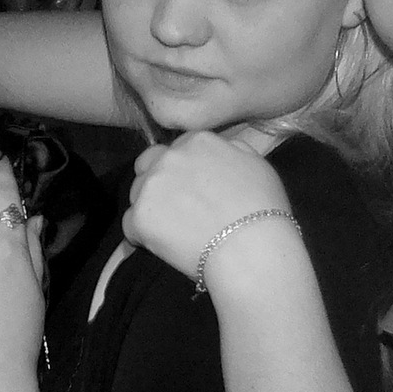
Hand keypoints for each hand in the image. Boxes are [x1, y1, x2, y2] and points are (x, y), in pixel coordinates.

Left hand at [125, 130, 289, 283]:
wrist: (251, 250)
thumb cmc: (262, 210)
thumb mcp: (258, 165)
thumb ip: (232, 150)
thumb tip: (223, 149)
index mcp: (198, 141)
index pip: (177, 148)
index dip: (182, 169)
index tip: (192, 189)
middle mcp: (170, 157)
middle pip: (148, 165)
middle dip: (157, 181)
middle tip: (176, 207)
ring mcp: (152, 186)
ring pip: (137, 194)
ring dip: (149, 208)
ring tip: (171, 230)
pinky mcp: (140, 217)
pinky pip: (130, 225)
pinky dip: (142, 236)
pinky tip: (161, 246)